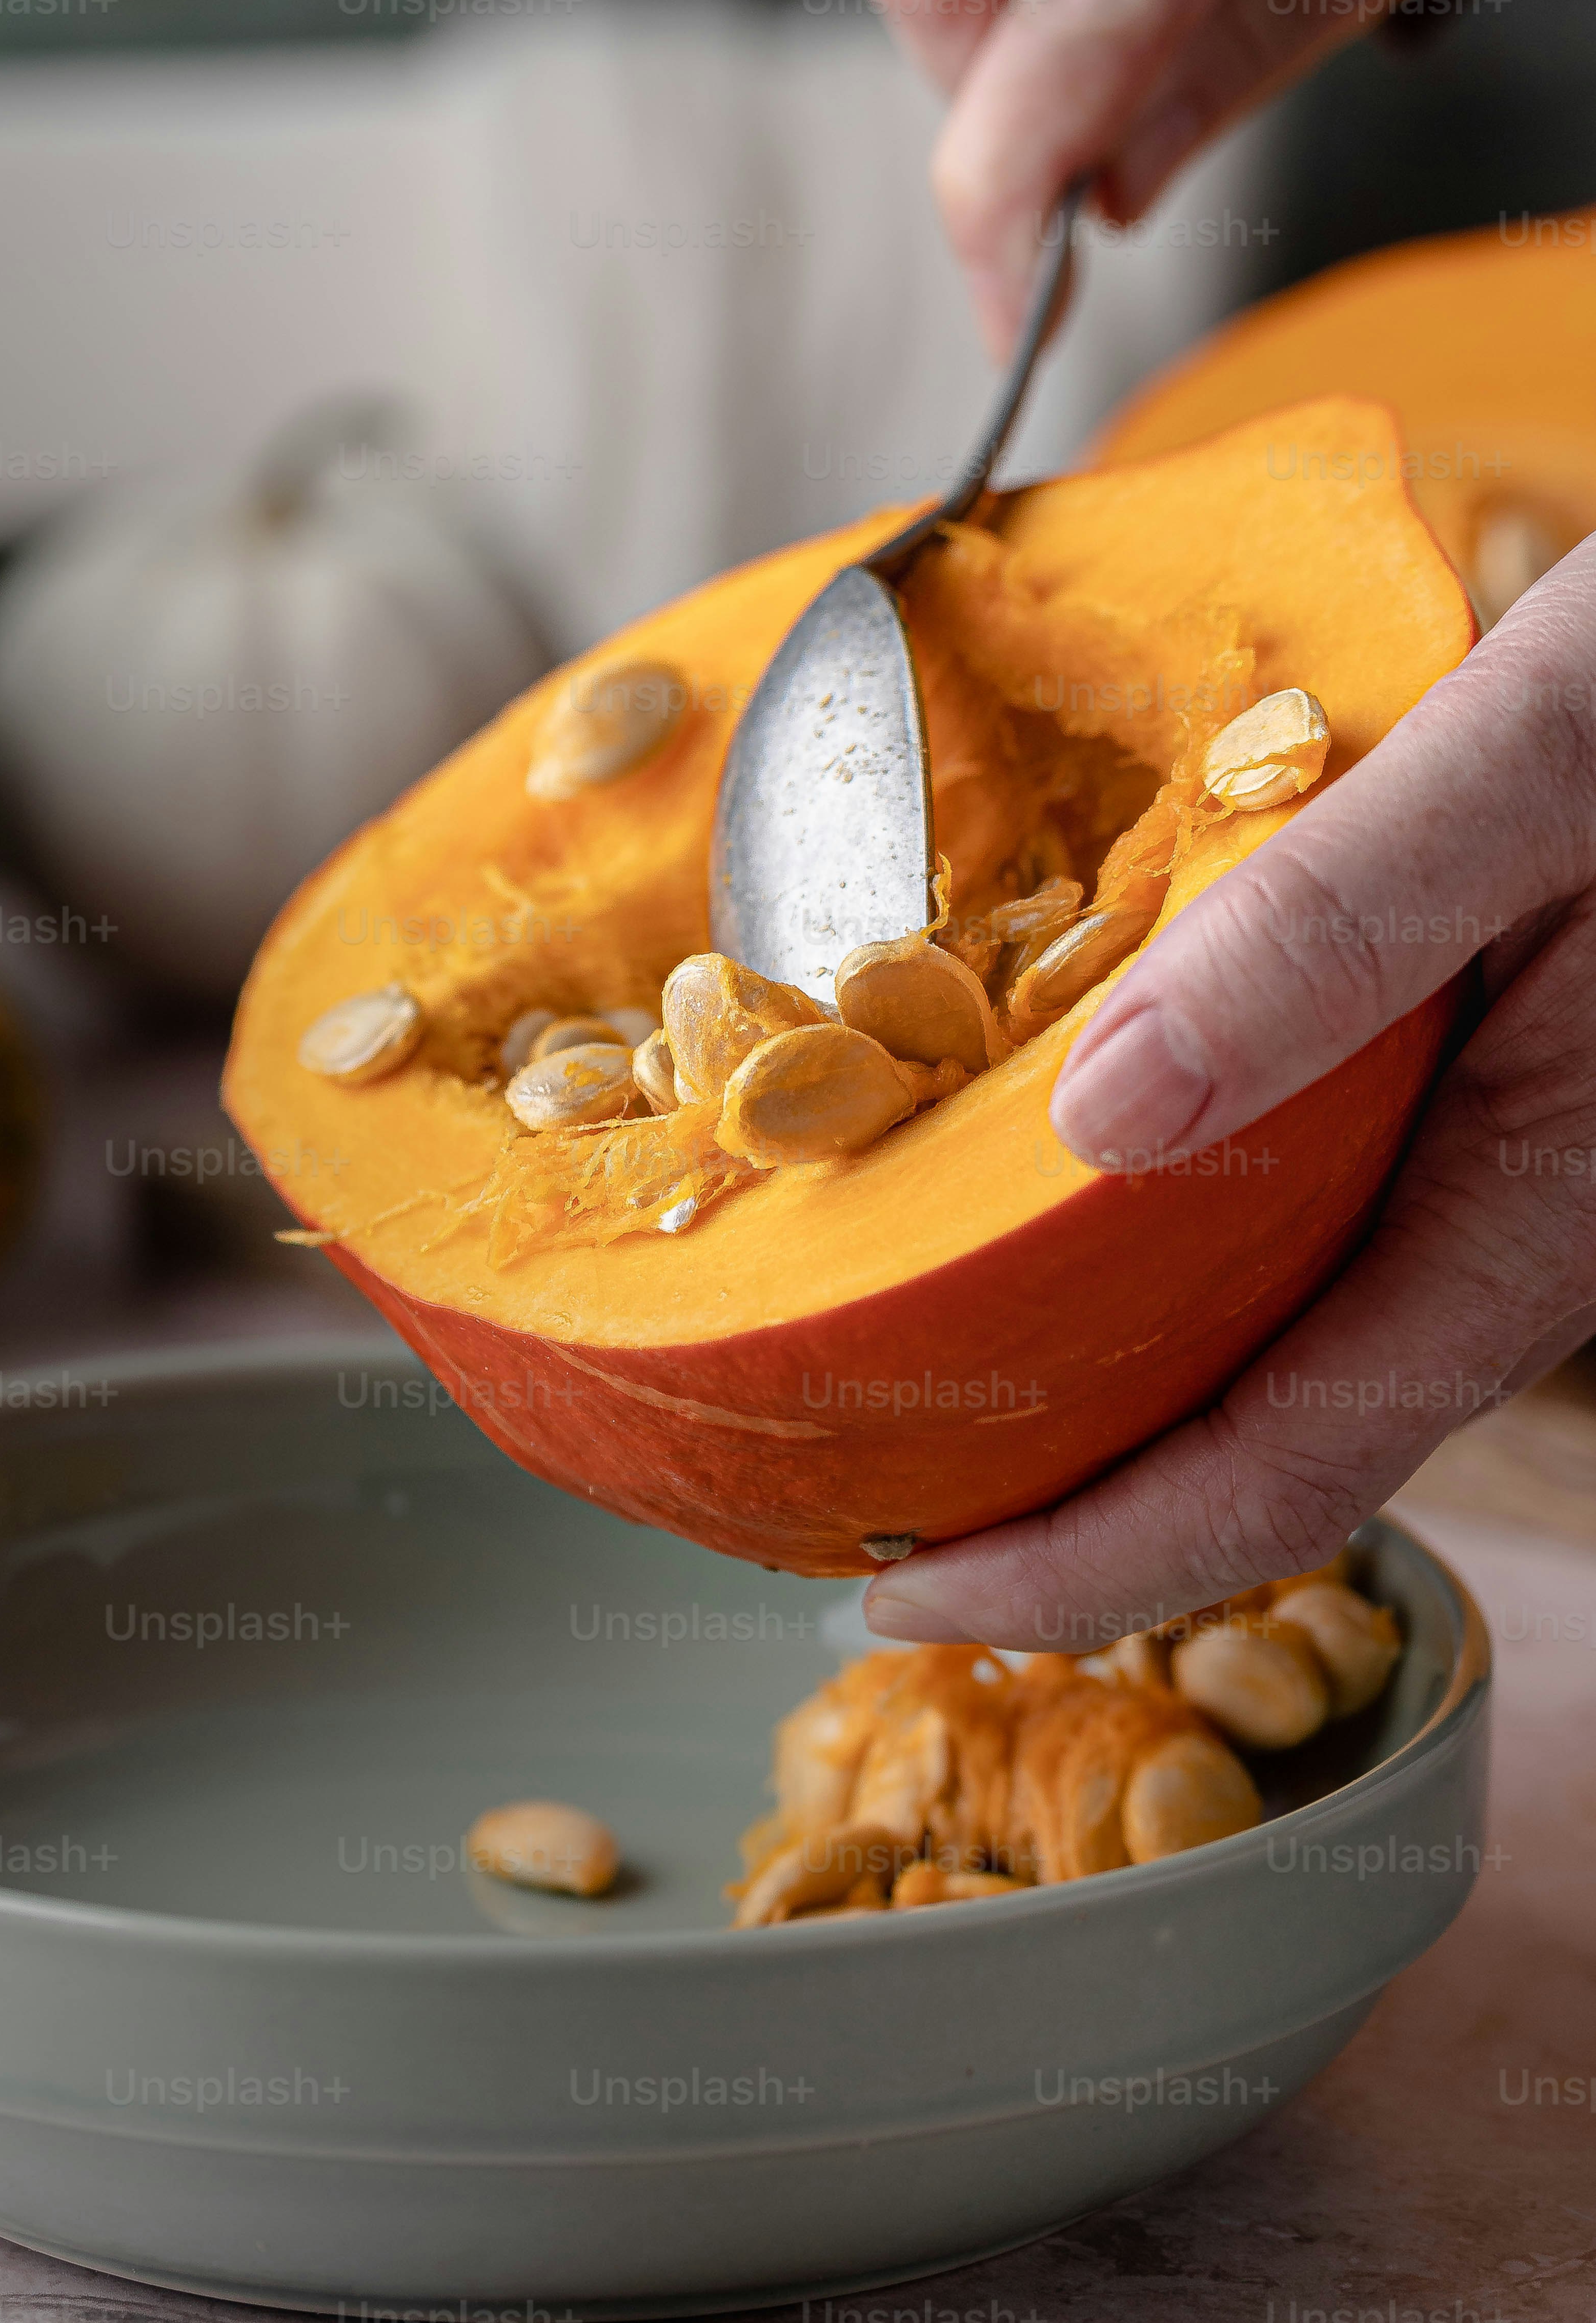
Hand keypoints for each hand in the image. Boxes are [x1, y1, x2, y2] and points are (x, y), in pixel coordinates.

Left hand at [865, 536, 1595, 1649]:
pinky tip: (1039, 1203)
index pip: (1285, 1471)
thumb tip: (1102, 1114)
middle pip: (1260, 1444)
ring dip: (1096, 1396)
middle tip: (844, 1508)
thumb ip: (1337, 928)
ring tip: (906, 1381)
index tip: (896, 1604)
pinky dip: (1142, 1259)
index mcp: (1526, 1206)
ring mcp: (1483, 1175)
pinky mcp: (1459, 1100)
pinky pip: (1286, 1232)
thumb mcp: (1527, 767)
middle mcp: (1506, 1231)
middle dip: (1056, 1514)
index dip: (1088, 1565)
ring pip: (1272, 1348)